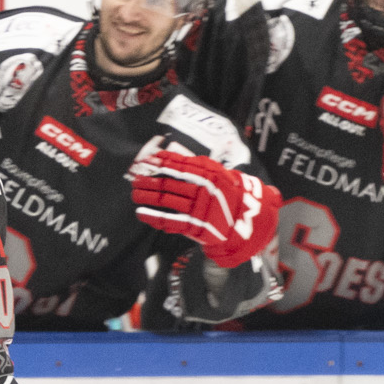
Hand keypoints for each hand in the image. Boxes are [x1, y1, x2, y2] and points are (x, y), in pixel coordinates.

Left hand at [129, 144, 277, 266]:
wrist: (249, 221)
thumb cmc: (230, 195)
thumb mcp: (219, 175)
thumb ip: (198, 166)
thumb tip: (168, 157)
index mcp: (210, 174)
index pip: (181, 165)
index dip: (161, 162)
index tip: (146, 159)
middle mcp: (204, 190)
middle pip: (169, 184)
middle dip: (149, 181)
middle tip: (135, 178)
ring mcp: (200, 209)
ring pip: (166, 201)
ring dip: (148, 196)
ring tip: (134, 193)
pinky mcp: (196, 226)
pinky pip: (171, 221)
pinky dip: (154, 217)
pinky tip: (141, 213)